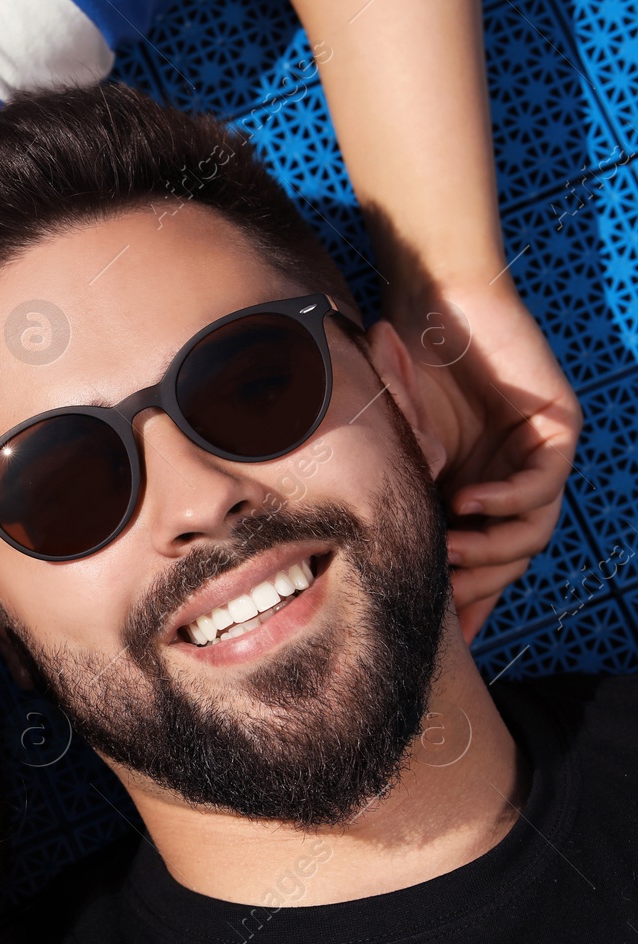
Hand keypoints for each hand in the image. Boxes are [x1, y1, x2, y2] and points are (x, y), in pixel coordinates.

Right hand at [389, 280, 581, 642]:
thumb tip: (406, 548)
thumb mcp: (390, 443)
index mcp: (470, 491)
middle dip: (475, 586)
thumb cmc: (400, 365)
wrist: (430, 299)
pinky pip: (544, 486)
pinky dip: (506, 502)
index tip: (437, 641)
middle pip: (509, 560)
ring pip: (532, 532)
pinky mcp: (557, 429)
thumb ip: (402, 489)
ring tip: (450, 549)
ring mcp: (536, 457)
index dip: (463, 605)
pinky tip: (468, 503)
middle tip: (440, 598)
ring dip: (491, 550)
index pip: (478, 564)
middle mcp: (508, 481)